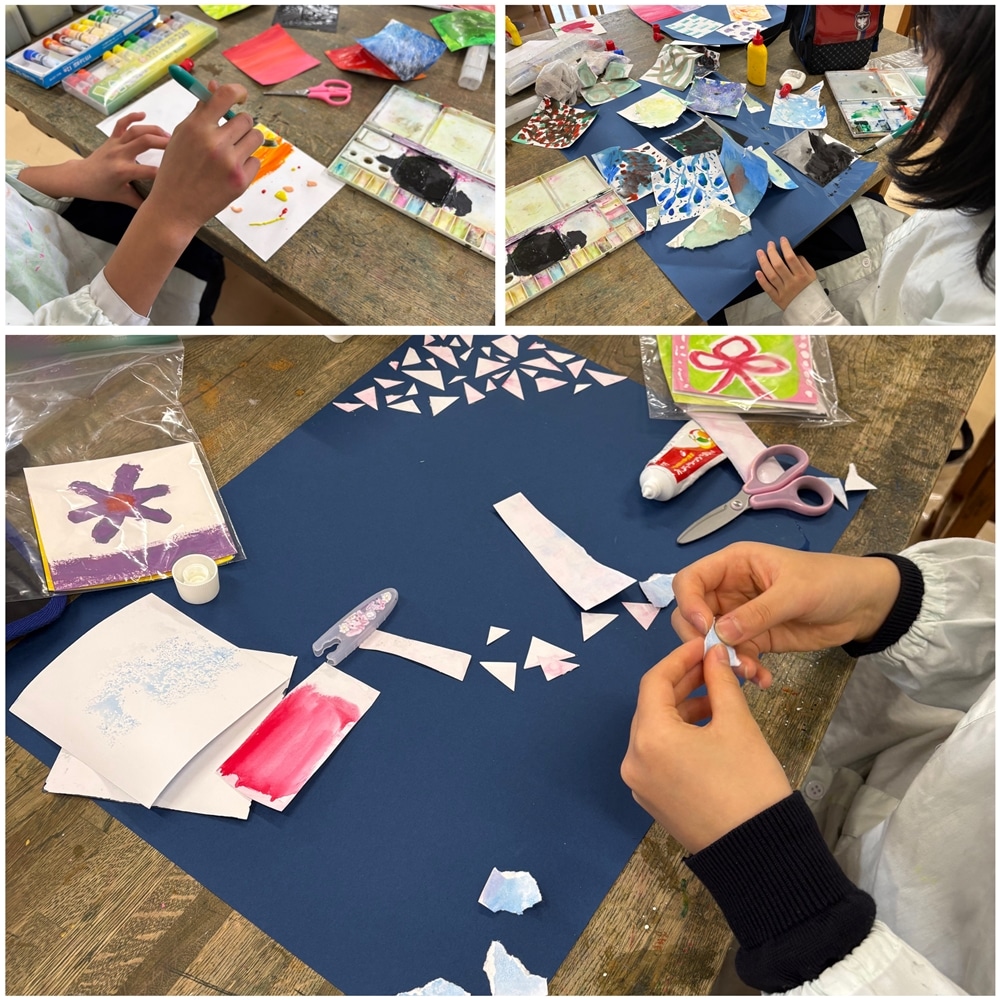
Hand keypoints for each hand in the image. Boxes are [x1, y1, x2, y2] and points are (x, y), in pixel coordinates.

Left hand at [16, 113, 168, 208]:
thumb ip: (141, 202)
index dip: (165, 173)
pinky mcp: (111, 139)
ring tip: (169, 136)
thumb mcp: (122, 198)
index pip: (149, 171)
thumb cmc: (101, 189)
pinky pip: (122, 124)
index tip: (178, 174)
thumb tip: (160, 208)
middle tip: (179, 147)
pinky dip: (132, 116)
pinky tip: (144, 114)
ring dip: (154, 130)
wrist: (80, 177)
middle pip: (145, 142)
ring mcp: (115, 144)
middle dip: (164, 142)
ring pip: (136, 131)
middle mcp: (119, 154)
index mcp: (123, 171)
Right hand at [145, 81, 262, 238]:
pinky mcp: (241, 180)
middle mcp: (215, 143)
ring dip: (247, 141)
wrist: (175, 207)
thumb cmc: (177, 169)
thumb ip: (201, 112)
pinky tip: (230, 171)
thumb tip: (215, 86)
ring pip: (255, 137)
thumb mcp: (181, 135)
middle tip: (231, 135)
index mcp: (197, 127)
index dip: (238, 92)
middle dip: (240, 124)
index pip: (226, 95)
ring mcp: (230, 163)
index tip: (239, 96)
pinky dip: (246, 163)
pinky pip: (255, 160)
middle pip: (246, 119)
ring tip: (231, 152)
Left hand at [621, 639, 791, 852]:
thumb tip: (714, 654)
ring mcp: (640, 784)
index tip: (705, 646)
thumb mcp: (737, 724)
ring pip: (655, 730)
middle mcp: (633, 760)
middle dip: (683, 683)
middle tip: (715, 668)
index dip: (681, 658)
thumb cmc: (749, 784)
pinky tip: (708, 728)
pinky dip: (679, 736)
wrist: (762, 856)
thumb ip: (720, 682)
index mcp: (649, 738)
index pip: (655, 681)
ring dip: (683, 709)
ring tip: (719, 699)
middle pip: (652, 706)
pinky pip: (659, 755)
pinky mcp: (652, 800)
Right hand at [671, 543, 901, 672]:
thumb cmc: (829, 582)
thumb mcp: (794, 593)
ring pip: (712, 640)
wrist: (864, 605)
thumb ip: (757, 613)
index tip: (705, 629)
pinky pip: (737, 656)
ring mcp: (741, 616)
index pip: (690, 580)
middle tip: (720, 659)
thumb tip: (719, 633)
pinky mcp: (756, 639)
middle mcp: (729, 589)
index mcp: (733, 565)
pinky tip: (762, 679)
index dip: (689, 604)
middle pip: (692, 614)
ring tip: (750, 673)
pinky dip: (744, 670)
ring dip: (724, 660)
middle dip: (702, 639)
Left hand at [755, 236, 816, 309]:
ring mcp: (783, 290)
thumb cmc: (810, 290)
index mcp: (801, 275)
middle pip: (779, 265)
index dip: (785, 247)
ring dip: (764, 263)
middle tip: (769, 245)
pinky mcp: (776, 298)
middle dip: (772, 253)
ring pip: (771, 275)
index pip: (791, 258)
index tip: (782, 240)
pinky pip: (767, 288)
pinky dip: (762, 280)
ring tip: (760, 253)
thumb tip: (794, 254)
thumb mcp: (812, 275)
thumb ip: (804, 263)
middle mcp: (791, 282)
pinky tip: (757, 271)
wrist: (808, 310)